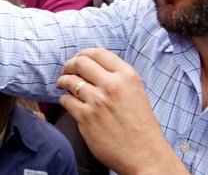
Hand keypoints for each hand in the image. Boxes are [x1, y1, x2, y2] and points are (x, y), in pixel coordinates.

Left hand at [56, 49, 184, 173]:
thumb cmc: (141, 126)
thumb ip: (118, 78)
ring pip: (69, 80)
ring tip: (63, 85)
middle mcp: (112, 85)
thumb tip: (93, 66)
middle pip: (80, 62)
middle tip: (66, 71)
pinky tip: (68, 102)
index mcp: (127, 76)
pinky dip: (64, 99)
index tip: (78, 59)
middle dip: (69, 65)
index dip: (83, 53)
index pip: (98, 52)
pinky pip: (66, 100)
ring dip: (63, 82)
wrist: (145, 155)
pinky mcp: (86, 117)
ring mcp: (98, 101)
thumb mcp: (136, 92)